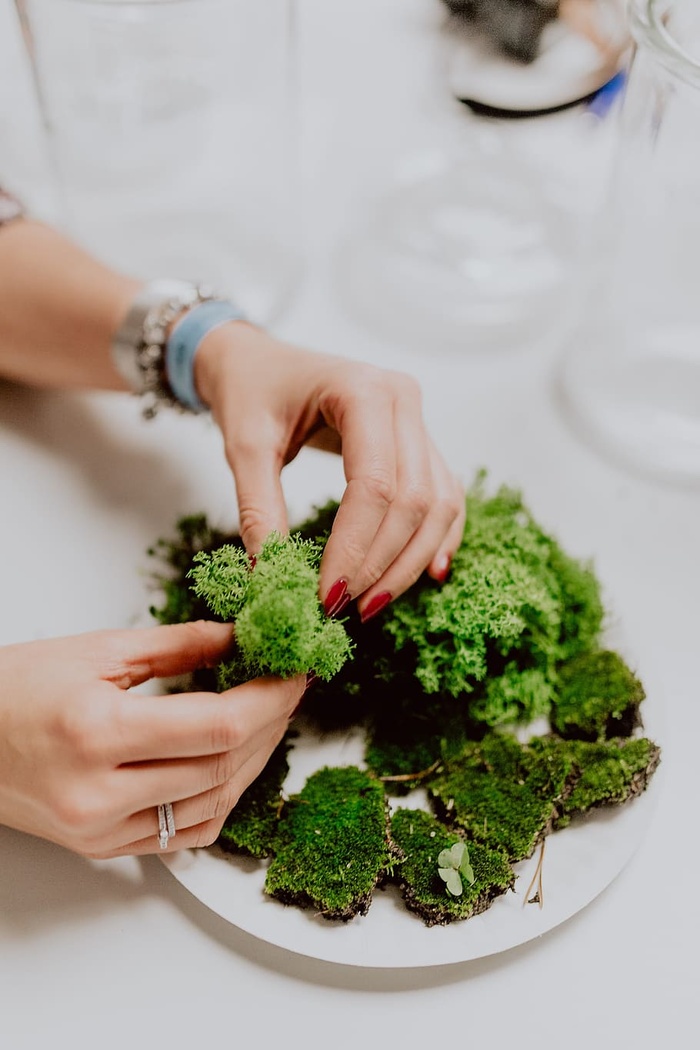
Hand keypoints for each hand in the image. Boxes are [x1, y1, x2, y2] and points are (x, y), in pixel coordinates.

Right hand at [0, 621, 303, 857]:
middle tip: (289, 689)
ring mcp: (100, 830)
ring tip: (269, 720)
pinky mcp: (101, 848)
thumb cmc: (13, 688)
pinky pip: (184, 835)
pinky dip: (219, 801)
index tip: (295, 673)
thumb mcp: (97, 650)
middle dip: (272, 723)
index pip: (218, 725)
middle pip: (223, 765)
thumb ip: (178, 645)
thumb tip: (240, 638)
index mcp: (97, 732)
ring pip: (213, 806)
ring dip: (253, 762)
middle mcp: (100, 793)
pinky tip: (232, 765)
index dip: (271, 698)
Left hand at [195, 325, 465, 619]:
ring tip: (371, 604)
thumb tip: (269, 581)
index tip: (326, 596)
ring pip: (438, 505)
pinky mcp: (421, 444)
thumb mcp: (244, 446)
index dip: (356, 548)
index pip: (374, 485)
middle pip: (414, 500)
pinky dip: (436, 539)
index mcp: (362, 390)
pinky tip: (425, 575)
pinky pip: (445, 497)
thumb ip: (258, 511)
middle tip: (344, 608)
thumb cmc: (250, 391)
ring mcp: (419, 421)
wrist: (257, 360)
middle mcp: (404, 400)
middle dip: (382, 563)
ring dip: (410, 562)